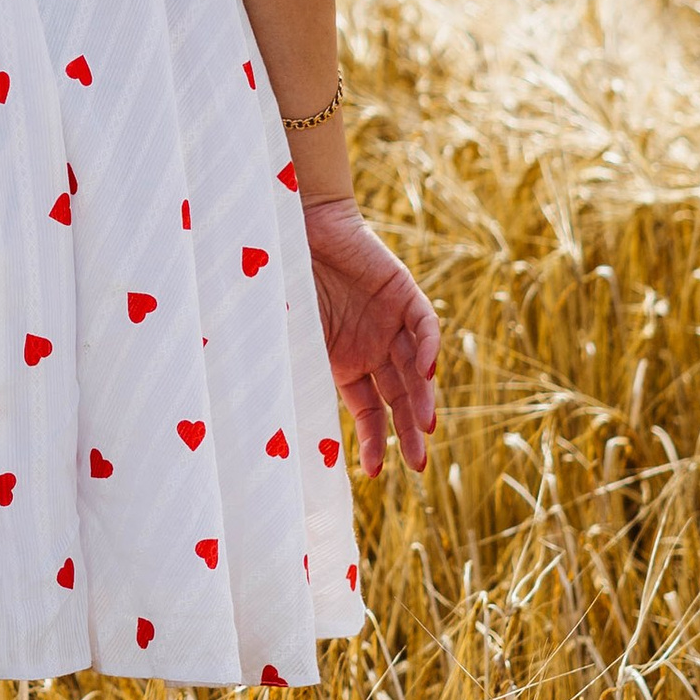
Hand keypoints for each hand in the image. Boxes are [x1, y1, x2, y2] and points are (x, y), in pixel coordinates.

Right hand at [301, 196, 439, 479]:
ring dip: (423, 397)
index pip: (368, 410)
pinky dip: (429, 347)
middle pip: (401, 396)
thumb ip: (294, 370)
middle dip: (409, 431)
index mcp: (346, 362)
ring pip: (417, 368)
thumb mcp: (287, 338)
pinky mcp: (404, 292)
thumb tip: (270, 423)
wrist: (291, 225)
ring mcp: (391, 321)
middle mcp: (374, 347)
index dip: (374, 440)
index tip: (375, 473)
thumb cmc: (279, 282)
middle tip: (419, 464)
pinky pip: (425, 325)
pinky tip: (428, 371)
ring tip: (426, 428)